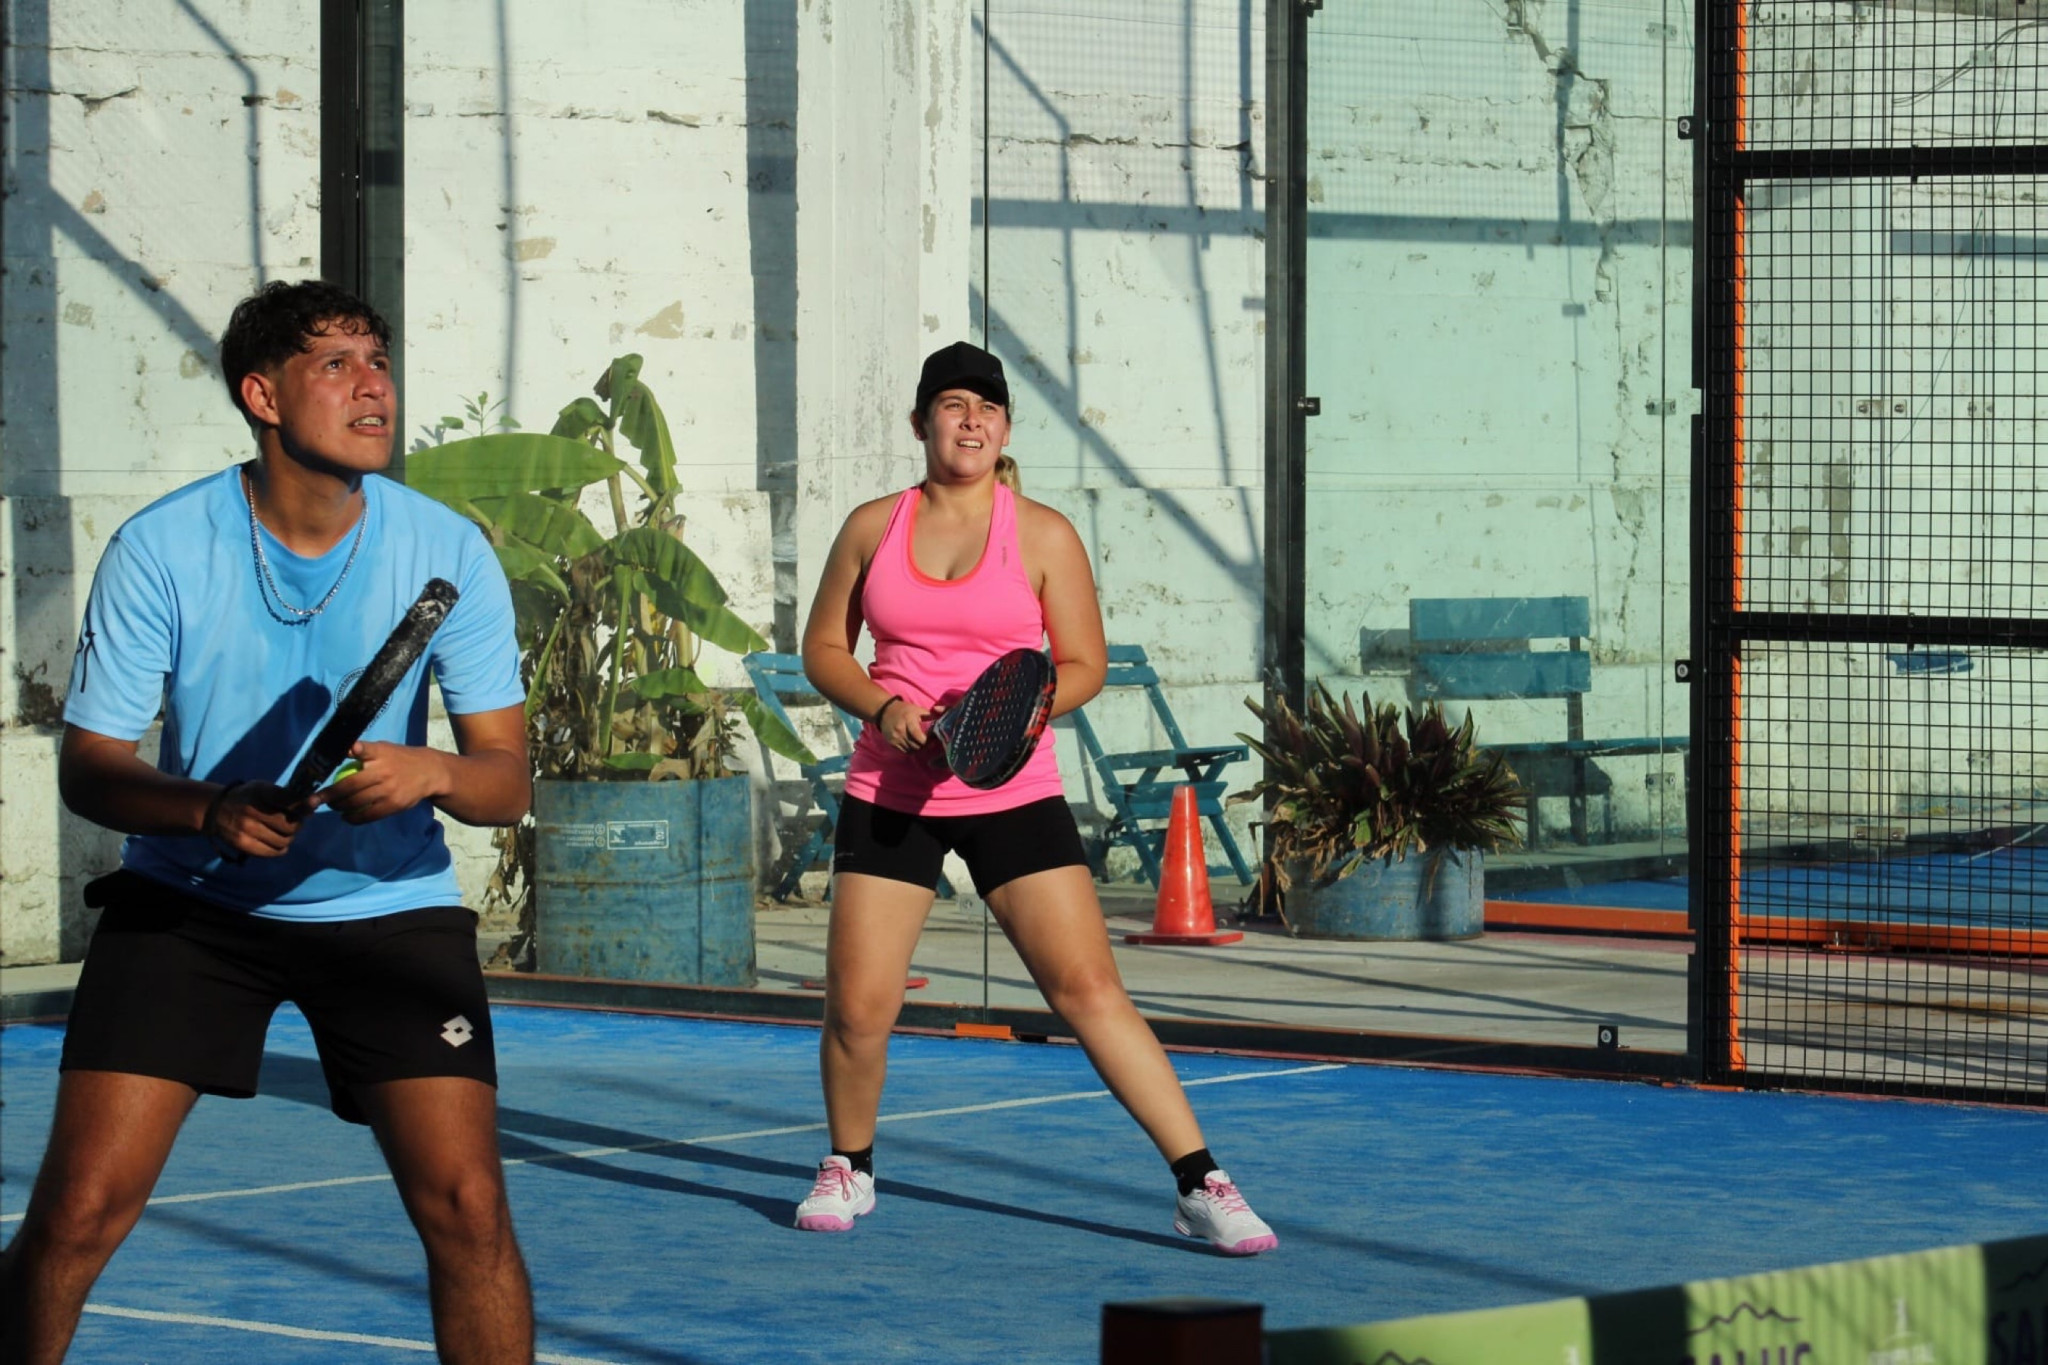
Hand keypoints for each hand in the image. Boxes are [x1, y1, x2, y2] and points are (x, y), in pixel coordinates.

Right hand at [205, 781, 303, 859]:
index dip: (304, 806)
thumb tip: (311, 807)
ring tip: (284, 833)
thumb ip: (285, 796)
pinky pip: (272, 852)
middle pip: (291, 824)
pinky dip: (280, 849)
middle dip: (297, 824)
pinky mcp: (243, 844)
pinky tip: (278, 844)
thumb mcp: (263, 788)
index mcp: (260, 792)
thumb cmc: (247, 797)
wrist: (215, 810)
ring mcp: (247, 829)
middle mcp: (253, 810)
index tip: (309, 808)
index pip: (290, 801)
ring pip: (284, 840)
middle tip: (294, 822)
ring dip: (289, 837)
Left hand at [314, 741, 448, 823]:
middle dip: (329, 795)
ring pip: (356, 802)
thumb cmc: (400, 759)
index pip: (367, 750)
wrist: (429, 772)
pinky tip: (346, 817)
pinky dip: (354, 818)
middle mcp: (384, 771)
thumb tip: (338, 752)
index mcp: (381, 754)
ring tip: (332, 807)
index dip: (356, 749)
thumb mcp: (385, 749)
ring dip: (339, 807)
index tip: (348, 749)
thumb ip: (365, 752)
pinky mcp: (394, 805)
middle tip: (314, 800)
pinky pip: (369, 815)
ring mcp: (389, 790)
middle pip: (351, 785)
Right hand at [875, 697, 933, 752]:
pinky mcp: (892, 743)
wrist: (885, 711)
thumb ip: (930, 717)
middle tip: (929, 743)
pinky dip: (911, 750)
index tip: (931, 740)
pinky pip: (905, 751)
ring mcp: (895, 737)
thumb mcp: (918, 710)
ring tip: (922, 744)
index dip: (926, 741)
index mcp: (908, 720)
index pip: (918, 736)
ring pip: (911, 750)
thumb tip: (942, 724)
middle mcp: (900, 730)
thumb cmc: (905, 710)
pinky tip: (914, 744)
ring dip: (918, 749)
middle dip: (924, 746)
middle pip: (916, 745)